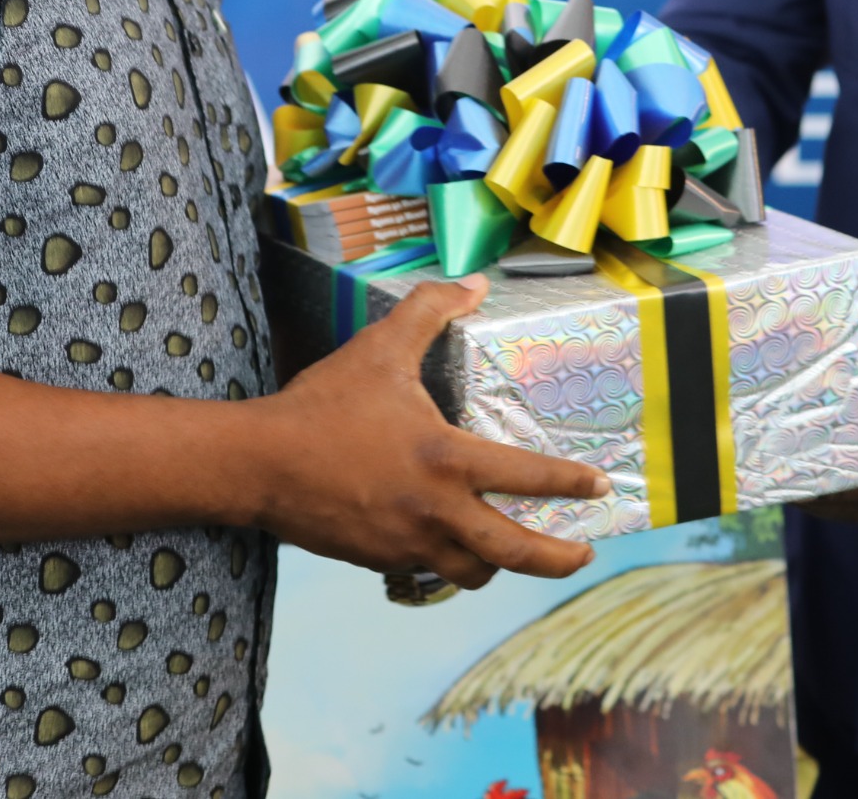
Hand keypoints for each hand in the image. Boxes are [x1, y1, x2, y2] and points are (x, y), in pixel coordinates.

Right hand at [241, 276, 609, 588]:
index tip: (599, 485)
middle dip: (558, 559)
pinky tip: (450, 550)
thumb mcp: (379, 347)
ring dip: (500, 565)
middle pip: (515, 552)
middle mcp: (436, 511)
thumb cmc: (322, 405)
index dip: (570, 483)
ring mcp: (408, 543)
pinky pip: (429, 572)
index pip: (527, 478)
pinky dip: (449, 565)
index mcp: (446, 460)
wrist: (259, 465)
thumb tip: (473, 284)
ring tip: (515, 552)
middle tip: (583, 553)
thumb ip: (429, 310)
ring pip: (473, 572)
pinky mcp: (380, 560)